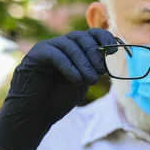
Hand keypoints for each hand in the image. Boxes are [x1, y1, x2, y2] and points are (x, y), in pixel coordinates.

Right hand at [0, 28, 115, 149]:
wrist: (35, 115)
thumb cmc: (58, 100)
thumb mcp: (83, 81)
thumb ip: (95, 67)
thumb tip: (112, 52)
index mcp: (73, 49)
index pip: (90, 34)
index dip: (103, 37)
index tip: (113, 51)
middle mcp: (59, 45)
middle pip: (80, 37)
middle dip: (94, 53)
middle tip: (101, 71)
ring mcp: (46, 48)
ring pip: (69, 44)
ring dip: (83, 62)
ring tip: (90, 80)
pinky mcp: (35, 56)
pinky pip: (55, 54)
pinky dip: (69, 66)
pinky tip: (76, 80)